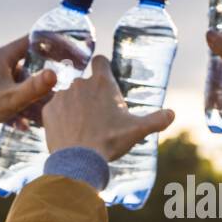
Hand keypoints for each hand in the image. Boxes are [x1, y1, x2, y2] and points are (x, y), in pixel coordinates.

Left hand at [0, 36, 56, 145]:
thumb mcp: (11, 99)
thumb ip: (35, 87)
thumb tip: (56, 73)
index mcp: (2, 57)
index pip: (31, 41)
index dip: (50, 45)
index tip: (68, 52)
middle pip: (27, 63)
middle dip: (43, 76)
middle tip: (61, 87)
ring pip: (17, 82)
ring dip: (30, 95)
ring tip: (44, 111)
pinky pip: (6, 95)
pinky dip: (15, 106)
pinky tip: (21, 124)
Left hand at [43, 56, 174, 160]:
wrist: (79, 160)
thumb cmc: (110, 142)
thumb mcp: (137, 131)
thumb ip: (157, 120)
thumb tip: (172, 114)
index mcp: (103, 83)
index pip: (100, 61)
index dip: (103, 68)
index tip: (105, 80)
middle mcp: (80, 83)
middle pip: (85, 83)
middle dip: (90, 95)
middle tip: (99, 116)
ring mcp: (62, 95)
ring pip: (69, 96)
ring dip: (75, 107)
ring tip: (83, 128)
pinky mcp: (49, 109)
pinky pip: (55, 109)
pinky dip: (61, 118)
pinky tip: (69, 132)